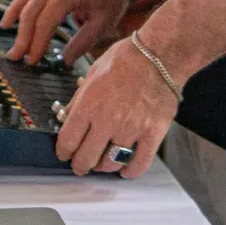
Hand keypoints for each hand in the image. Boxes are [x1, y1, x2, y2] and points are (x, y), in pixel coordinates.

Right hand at [0, 0, 131, 65]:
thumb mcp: (106, 20)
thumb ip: (84, 41)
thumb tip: (64, 61)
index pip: (46, 21)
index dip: (38, 43)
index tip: (33, 60)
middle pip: (31, 13)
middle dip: (24, 38)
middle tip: (18, 59)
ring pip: (25, 2)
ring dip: (16, 26)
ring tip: (14, 48)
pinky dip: (15, 7)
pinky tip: (7, 22)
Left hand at [55, 34, 179, 177]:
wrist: (162, 53)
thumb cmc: (129, 57)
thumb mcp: (95, 70)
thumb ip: (80, 97)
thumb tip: (67, 116)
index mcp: (90, 104)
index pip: (67, 142)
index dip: (63, 152)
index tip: (65, 153)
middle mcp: (108, 120)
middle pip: (85, 159)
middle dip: (80, 165)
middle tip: (81, 164)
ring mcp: (131, 129)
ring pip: (110, 164)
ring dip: (104, 166)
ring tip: (104, 160)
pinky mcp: (152, 134)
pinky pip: (138, 165)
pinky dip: (129, 171)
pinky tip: (126, 168)